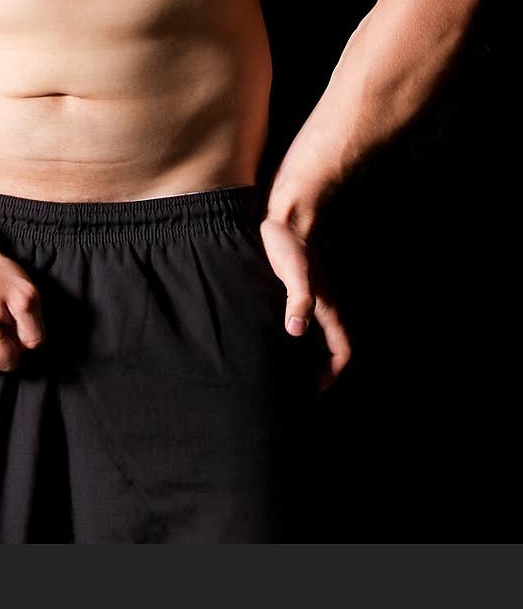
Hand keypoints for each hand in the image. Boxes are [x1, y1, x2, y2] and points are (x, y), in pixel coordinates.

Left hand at [259, 216, 351, 393]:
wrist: (283, 216)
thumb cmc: (288, 244)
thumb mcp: (294, 272)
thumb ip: (299, 299)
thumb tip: (297, 330)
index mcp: (328, 309)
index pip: (341, 353)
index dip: (331, 376)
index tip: (311, 392)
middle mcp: (322, 308)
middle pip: (327, 351)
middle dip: (315, 372)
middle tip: (291, 389)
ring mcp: (310, 300)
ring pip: (313, 338)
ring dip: (302, 356)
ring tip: (278, 371)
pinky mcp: (293, 291)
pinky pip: (299, 322)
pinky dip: (290, 336)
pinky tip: (267, 339)